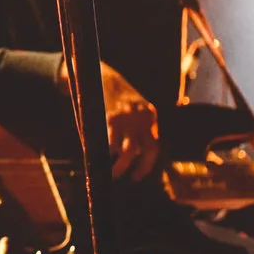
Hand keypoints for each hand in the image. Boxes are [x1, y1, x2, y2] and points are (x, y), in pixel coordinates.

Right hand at [99, 63, 160, 180]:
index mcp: (149, 115)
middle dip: (139, 169)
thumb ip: (138, 126)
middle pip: (144, 150)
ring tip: (112, 173)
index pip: (154, 146)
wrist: (102, 75)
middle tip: (131, 178)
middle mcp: (142, 118)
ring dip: (120, 166)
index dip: (147, 164)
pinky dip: (106, 153)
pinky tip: (99, 157)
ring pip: (128, 151)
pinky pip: (110, 143)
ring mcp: (127, 119)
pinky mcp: (111, 119)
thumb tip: (134, 152)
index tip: (139, 174)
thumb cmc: (116, 95)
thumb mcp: (134, 108)